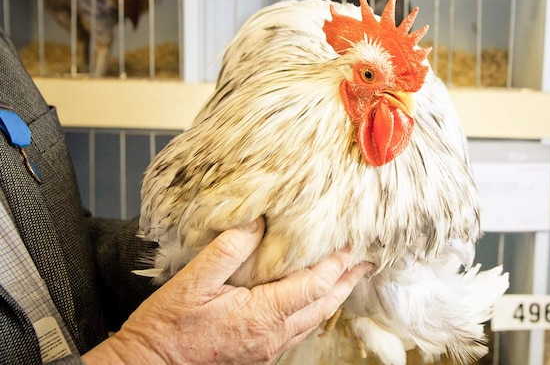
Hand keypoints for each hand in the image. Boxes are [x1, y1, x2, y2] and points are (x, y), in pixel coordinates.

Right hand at [82, 218, 371, 364]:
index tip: (351, 243)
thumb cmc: (165, 329)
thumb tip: (257, 219)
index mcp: (262, 315)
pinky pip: (296, 333)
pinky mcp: (256, 356)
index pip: (315, 285)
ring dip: (332, 298)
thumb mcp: (193, 281)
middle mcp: (272, 336)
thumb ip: (229, 248)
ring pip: (313, 323)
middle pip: (323, 306)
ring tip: (345, 279)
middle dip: (347, 282)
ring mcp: (266, 350)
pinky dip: (311, 312)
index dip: (337, 263)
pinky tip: (309, 303)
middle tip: (365, 263)